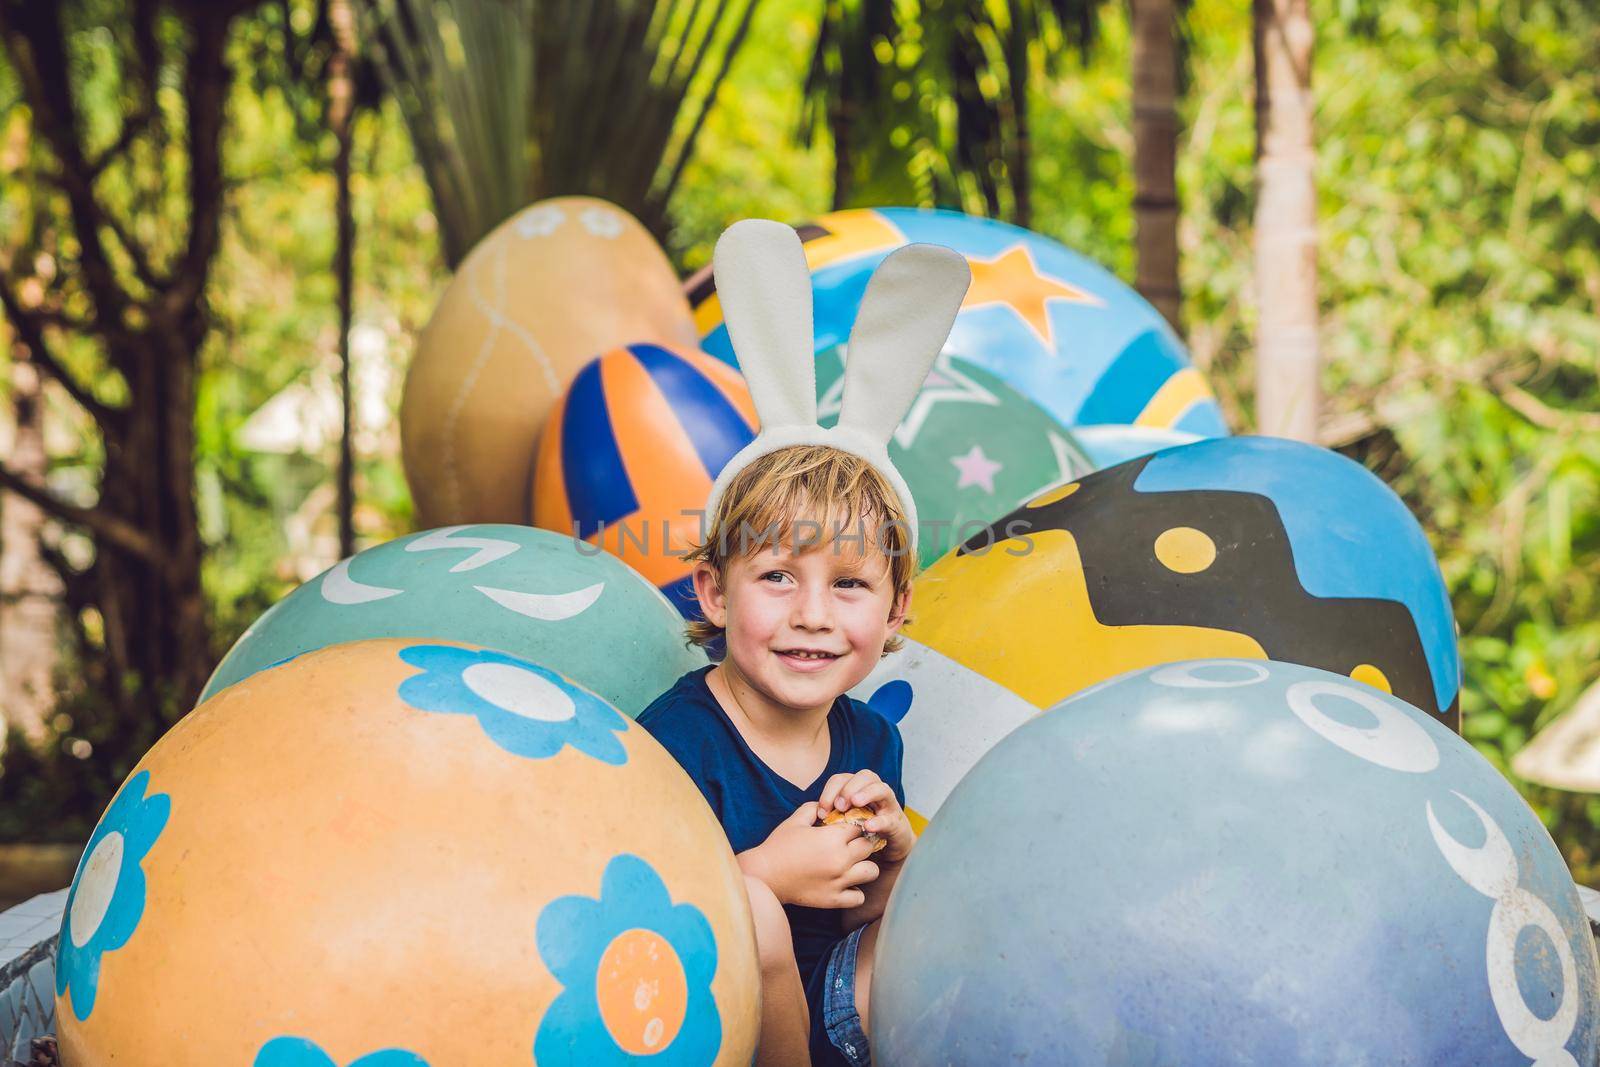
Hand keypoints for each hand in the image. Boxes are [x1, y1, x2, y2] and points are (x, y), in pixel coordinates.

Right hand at [739, 801, 881, 908]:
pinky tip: (845, 884)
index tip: (848, 828)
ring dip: (864, 866)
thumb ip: (814, 807)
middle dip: (862, 842)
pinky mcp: (833, 899)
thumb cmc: (778, 845)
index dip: (855, 825)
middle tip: (851, 845)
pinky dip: (855, 891)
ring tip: (853, 865)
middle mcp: (840, 859)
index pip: (860, 825)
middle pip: (869, 846)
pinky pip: (859, 897)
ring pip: (872, 871)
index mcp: (832, 838)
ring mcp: (839, 881)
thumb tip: (827, 805)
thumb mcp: (796, 820)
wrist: (764, 875)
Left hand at [817, 770, 914, 862]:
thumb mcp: (842, 820)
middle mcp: (874, 791)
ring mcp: (888, 806)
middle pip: (864, 776)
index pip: (842, 779)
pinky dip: (879, 821)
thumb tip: (813, 814)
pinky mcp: (897, 824)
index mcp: (858, 788)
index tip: (821, 811)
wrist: (886, 849)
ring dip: (867, 794)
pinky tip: (869, 826)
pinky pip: (890, 818)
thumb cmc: (860, 831)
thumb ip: (831, 813)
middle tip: (838, 806)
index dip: (830, 791)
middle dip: (849, 788)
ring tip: (855, 803)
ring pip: (881, 789)